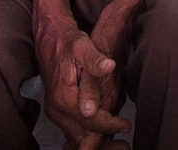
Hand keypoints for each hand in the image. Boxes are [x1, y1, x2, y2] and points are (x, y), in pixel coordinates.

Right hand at [35, 18, 131, 147]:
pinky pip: (73, 129)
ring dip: (96, 141)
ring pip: (77, 135)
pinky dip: (88, 135)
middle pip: (82, 135)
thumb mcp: (82, 45)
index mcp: (64, 97)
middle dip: (104, 141)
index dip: (110, 124)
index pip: (90, 120)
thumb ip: (95, 60)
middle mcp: (57, 109)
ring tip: (118, 144)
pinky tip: (101, 136)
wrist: (50, 38)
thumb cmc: (68, 41)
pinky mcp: (58, 110)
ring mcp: (56, 111)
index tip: (127, 125)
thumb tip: (109, 67)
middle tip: (125, 145)